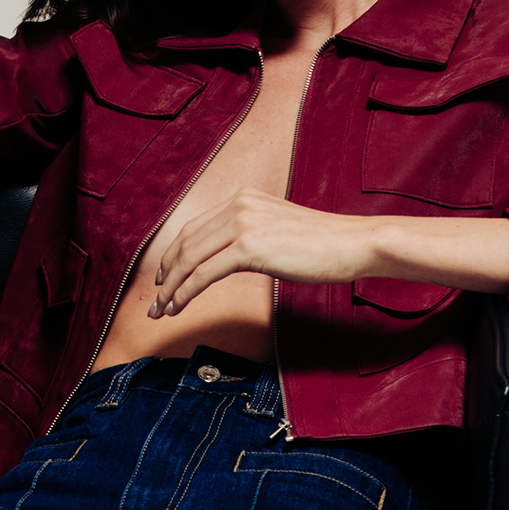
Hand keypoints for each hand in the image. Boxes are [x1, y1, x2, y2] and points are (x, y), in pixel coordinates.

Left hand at [144, 190, 382, 314]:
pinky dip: (186, 292)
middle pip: (185, 243)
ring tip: (162, 311)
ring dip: (171, 288)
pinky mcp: (250, 247)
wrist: (353, 243)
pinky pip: (205, 273)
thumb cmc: (322, 244)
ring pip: (190, 259)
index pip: (193, 228)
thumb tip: (226, 257)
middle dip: (166, 275)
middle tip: (155, 301)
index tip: (164, 279)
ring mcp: (243, 224)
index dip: (173, 256)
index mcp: (242, 198)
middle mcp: (238, 205)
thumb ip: (249, 236)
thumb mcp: (277, 229)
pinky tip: (178, 306)